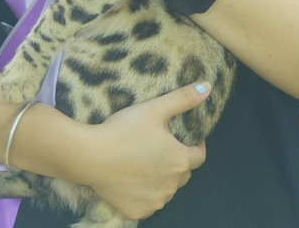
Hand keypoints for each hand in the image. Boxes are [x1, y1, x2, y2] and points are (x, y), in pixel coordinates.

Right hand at [84, 82, 210, 220]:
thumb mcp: (155, 109)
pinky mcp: (137, 211)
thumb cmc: (124, 130)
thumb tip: (207, 87)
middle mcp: (172, 186)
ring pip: (166, 189)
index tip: (189, 138)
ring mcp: (155, 201)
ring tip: (146, 162)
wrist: (91, 156)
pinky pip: (148, 202)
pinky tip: (133, 180)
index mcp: (180, 161)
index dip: (196, 145)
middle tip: (161, 146)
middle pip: (182, 173)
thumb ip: (183, 98)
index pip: (199, 156)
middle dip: (177, 161)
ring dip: (162, 178)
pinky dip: (145, 193)